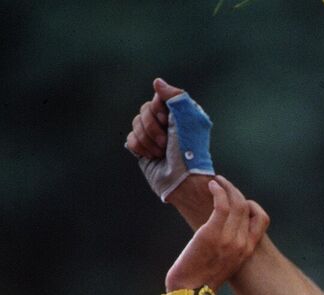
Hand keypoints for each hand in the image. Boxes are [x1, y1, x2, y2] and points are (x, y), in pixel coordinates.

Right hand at [126, 78, 214, 200]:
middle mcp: (167, 123)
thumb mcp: (188, 118)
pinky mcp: (144, 149)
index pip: (158, 99)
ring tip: (162, 152)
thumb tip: (157, 82)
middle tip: (166, 142)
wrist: (182, 179)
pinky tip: (153, 157)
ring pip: (135, 124)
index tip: (167, 121)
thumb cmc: (189, 149)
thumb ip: (175, 96)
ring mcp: (154, 136)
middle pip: (144, 110)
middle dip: (153, 128)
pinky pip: (131, 139)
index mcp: (180, 114)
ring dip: (148, 140)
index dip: (158, 110)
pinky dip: (141, 148)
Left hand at [165, 176, 267, 290]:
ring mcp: (229, 238)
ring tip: (215, 181)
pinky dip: (218, 191)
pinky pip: (222, 204)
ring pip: (236, 202)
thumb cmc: (201, 280)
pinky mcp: (212, 232)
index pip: (262, 219)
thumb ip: (228, 248)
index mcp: (247, 251)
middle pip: (247, 207)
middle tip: (223, 183)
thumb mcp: (224, 264)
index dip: (252, 205)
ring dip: (226, 187)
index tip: (238, 200)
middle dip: (235, 191)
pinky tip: (211, 186)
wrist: (190, 293)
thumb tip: (221, 236)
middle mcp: (242, 243)